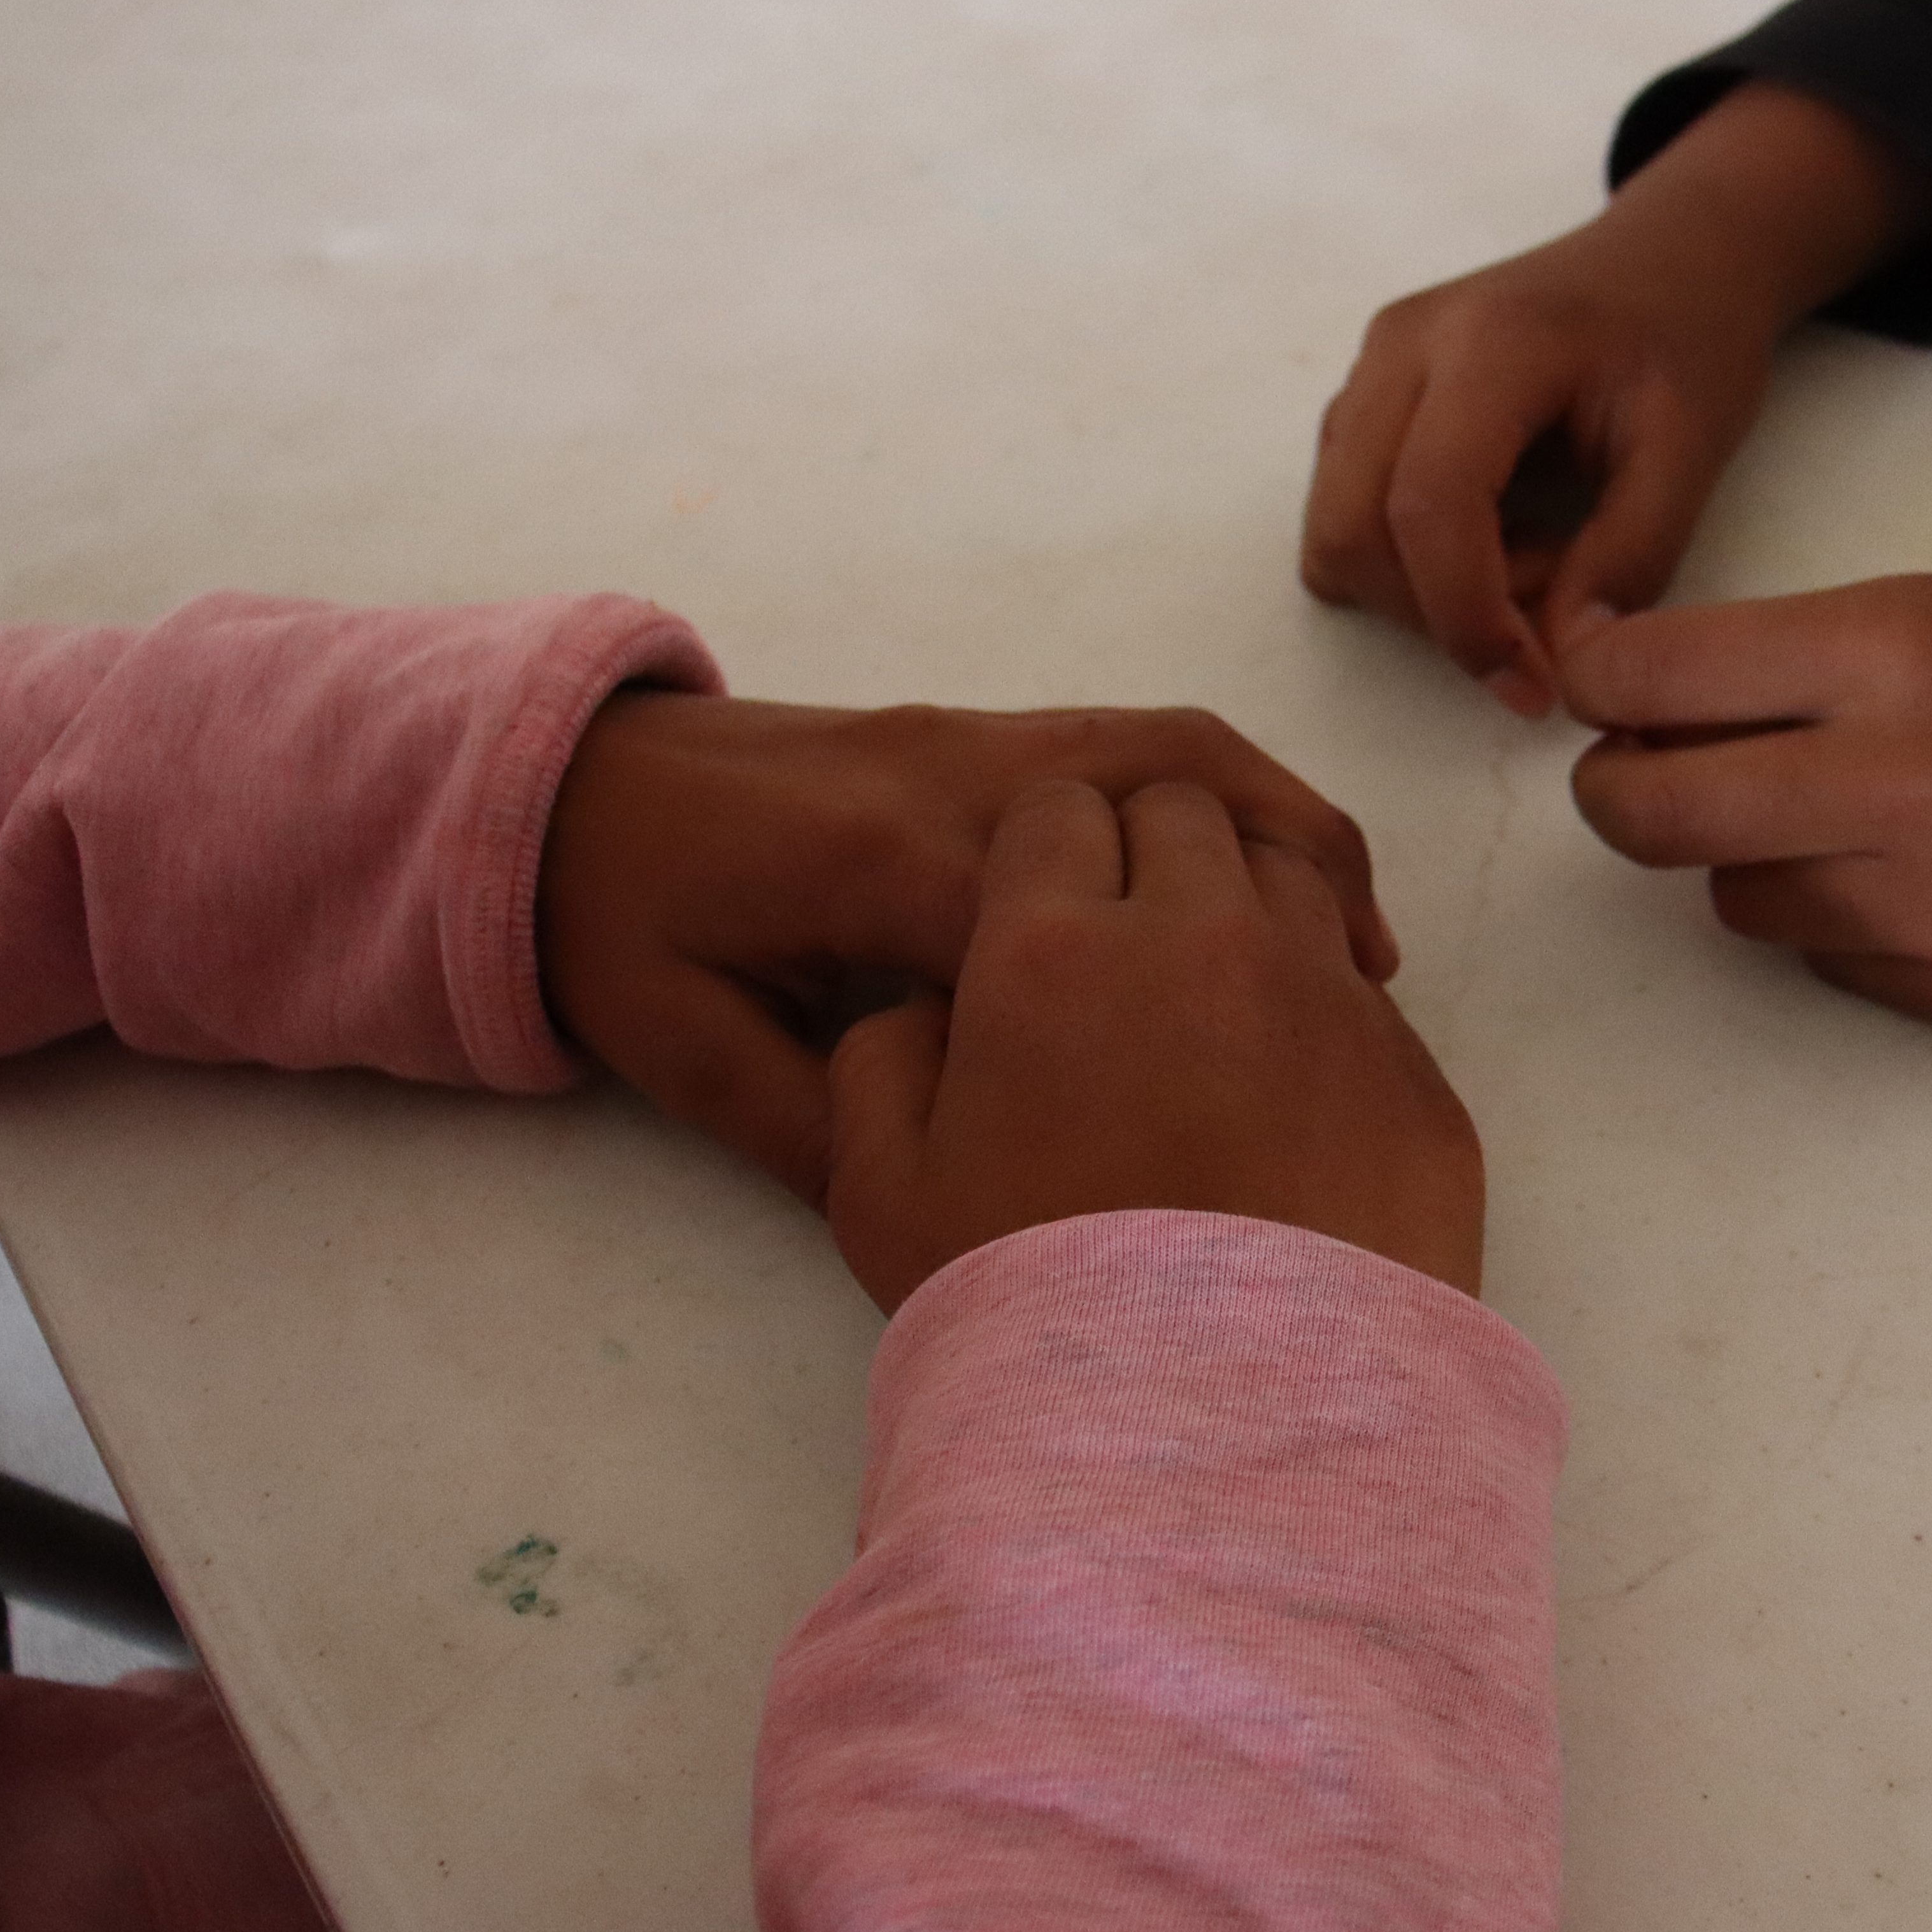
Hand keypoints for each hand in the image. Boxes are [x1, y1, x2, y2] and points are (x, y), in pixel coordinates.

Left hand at [540, 696, 1391, 1195]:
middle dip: (1282, 874)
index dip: (1176, 988)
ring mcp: (970, 736)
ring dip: (1279, 822)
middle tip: (1370, 1000)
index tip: (1264, 1081)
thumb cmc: (618, 929)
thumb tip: (964, 1198)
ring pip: (1170, 742)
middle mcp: (948, 772)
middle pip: (1164, 784)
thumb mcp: (688, 1059)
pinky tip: (1270, 886)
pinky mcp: (977, 733)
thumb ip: (822, 1131)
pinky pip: (1137, 739)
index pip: (1069, 914)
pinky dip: (1229, 797)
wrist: (560, 791)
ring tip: (1356, 940)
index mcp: (878, 857)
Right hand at [823, 780, 1482, 1310]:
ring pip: (1289, 878)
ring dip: (1243, 916)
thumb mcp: (884, 1193)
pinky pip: (1365, 998)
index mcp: (1055, 947)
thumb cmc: (1032, 1307)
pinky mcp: (1415, 1080)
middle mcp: (1203, 938)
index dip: (1043, 858)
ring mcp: (1326, 1002)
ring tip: (1212, 1024)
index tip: (1036, 927)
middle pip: (1182, 816)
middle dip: (1145, 858)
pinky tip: (1288, 1113)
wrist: (1221, 1433)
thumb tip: (934, 1004)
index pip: (1058, 809)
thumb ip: (884, 1060)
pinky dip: (1322, 1021)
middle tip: (1122, 964)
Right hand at [1301, 82, 1920, 716]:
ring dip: (1420, 590)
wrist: (1671, 257)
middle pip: (1351, 528)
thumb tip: (1562, 664)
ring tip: (1531, 561)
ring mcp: (1370, 367)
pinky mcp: (1364, 397)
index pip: (1427, 503)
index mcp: (1490, 341)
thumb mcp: (1694, 447)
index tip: (1534, 686)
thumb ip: (1632, 556)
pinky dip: (1406, 560)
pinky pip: (1344, 511)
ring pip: (1334, 530)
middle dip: (1436, 612)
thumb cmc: (1690, 339)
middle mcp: (1403, 345)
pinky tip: (1497, 536)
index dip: (1465, 618)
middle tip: (1548, 611)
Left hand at [1561, 561, 1931, 1038]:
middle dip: (1621, 794)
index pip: (1651, 682)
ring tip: (1860, 814)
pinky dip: (1861, 929)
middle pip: (1648, 818)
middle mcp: (1908, 784)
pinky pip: (1844, 972)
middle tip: (1643, 777)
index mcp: (1903, 648)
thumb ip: (1824, 654)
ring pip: (1740, 904)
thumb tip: (1655, 705)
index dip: (1600, 687)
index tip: (1599, 692)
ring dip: (1757, 863)